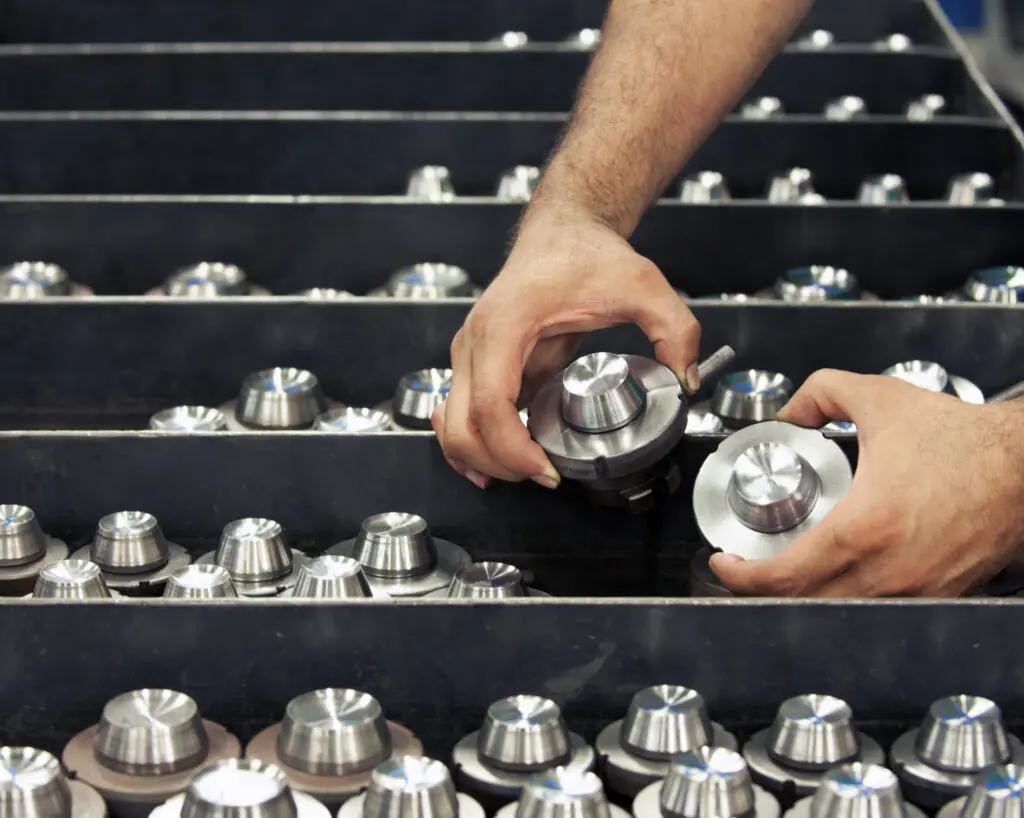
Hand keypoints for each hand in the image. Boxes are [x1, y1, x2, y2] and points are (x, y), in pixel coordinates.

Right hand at [432, 205, 701, 488]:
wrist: (562, 231)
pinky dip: (468, 444)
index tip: (548, 469)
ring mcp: (469, 353)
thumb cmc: (585, 254)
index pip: (491, 404)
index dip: (514, 449)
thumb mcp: (642, 284)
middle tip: (543, 476)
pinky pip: (458, 414)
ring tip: (521, 474)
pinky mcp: (476, 363)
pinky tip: (491, 465)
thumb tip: (685, 380)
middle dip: (498, 464)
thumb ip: (674, 329)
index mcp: (505, 325)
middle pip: (461, 424)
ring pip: (450, 424)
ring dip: (477, 459)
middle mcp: (475, 340)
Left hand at [710, 370, 1023, 596]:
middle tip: (746, 566)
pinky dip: (845, 598)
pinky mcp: (937, 595)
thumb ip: (823, 392)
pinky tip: (836, 573)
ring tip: (783, 569)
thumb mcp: (882, 399)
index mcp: (866, 529)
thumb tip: (791, 410)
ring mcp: (915, 592)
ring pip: (839, 613)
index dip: (741, 577)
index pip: (784, 578)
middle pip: (803, 605)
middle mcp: (889, 572)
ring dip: (803, 597)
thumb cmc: (966, 443)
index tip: (725, 561)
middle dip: (763, 590)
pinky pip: (876, 609)